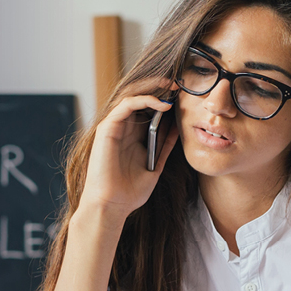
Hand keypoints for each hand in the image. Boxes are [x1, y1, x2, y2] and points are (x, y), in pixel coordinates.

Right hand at [77, 86, 179, 224]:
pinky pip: (126, 105)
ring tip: (172, 88)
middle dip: (159, 89)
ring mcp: (113, 128)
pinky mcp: (107, 128)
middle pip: (140, 99)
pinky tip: (162, 105)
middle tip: (178, 85)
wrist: (111, 205)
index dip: (164, 101)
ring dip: (153, 90)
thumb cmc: (129, 192)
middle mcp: (122, 130)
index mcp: (132, 138)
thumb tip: (177, 128)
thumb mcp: (155, 166)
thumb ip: (164, 147)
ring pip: (133, 97)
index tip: (183, 97)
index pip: (147, 110)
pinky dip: (144, 100)